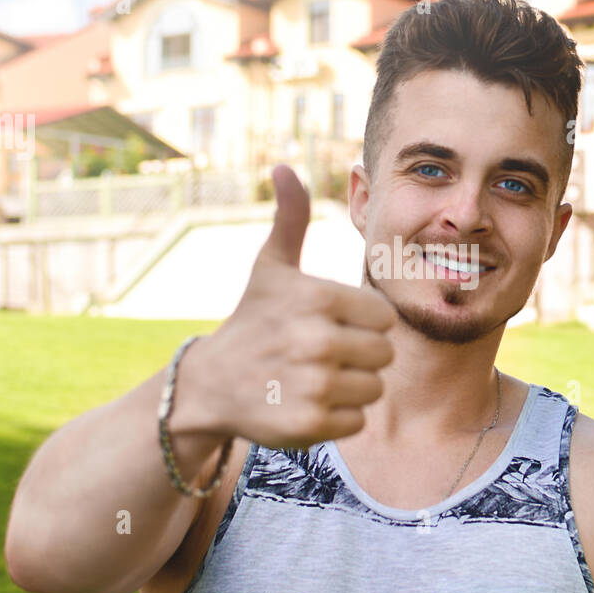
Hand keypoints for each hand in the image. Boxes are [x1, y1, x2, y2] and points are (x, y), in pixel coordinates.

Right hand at [182, 165, 394, 448]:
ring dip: (349, 388)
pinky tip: (306, 403)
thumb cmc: (252, 319)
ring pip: (374, 389)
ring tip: (313, 378)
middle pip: (384, 354)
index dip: (362, 323)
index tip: (329, 325)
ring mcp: (313, 385)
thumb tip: (284, 167)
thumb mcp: (270, 266)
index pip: (384, 317)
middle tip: (320, 355)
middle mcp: (317, 340)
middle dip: (358, 356)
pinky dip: (336, 417)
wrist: (209, 384)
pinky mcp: (309, 425)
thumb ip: (290, 219)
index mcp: (318, 298)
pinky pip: (356, 421)